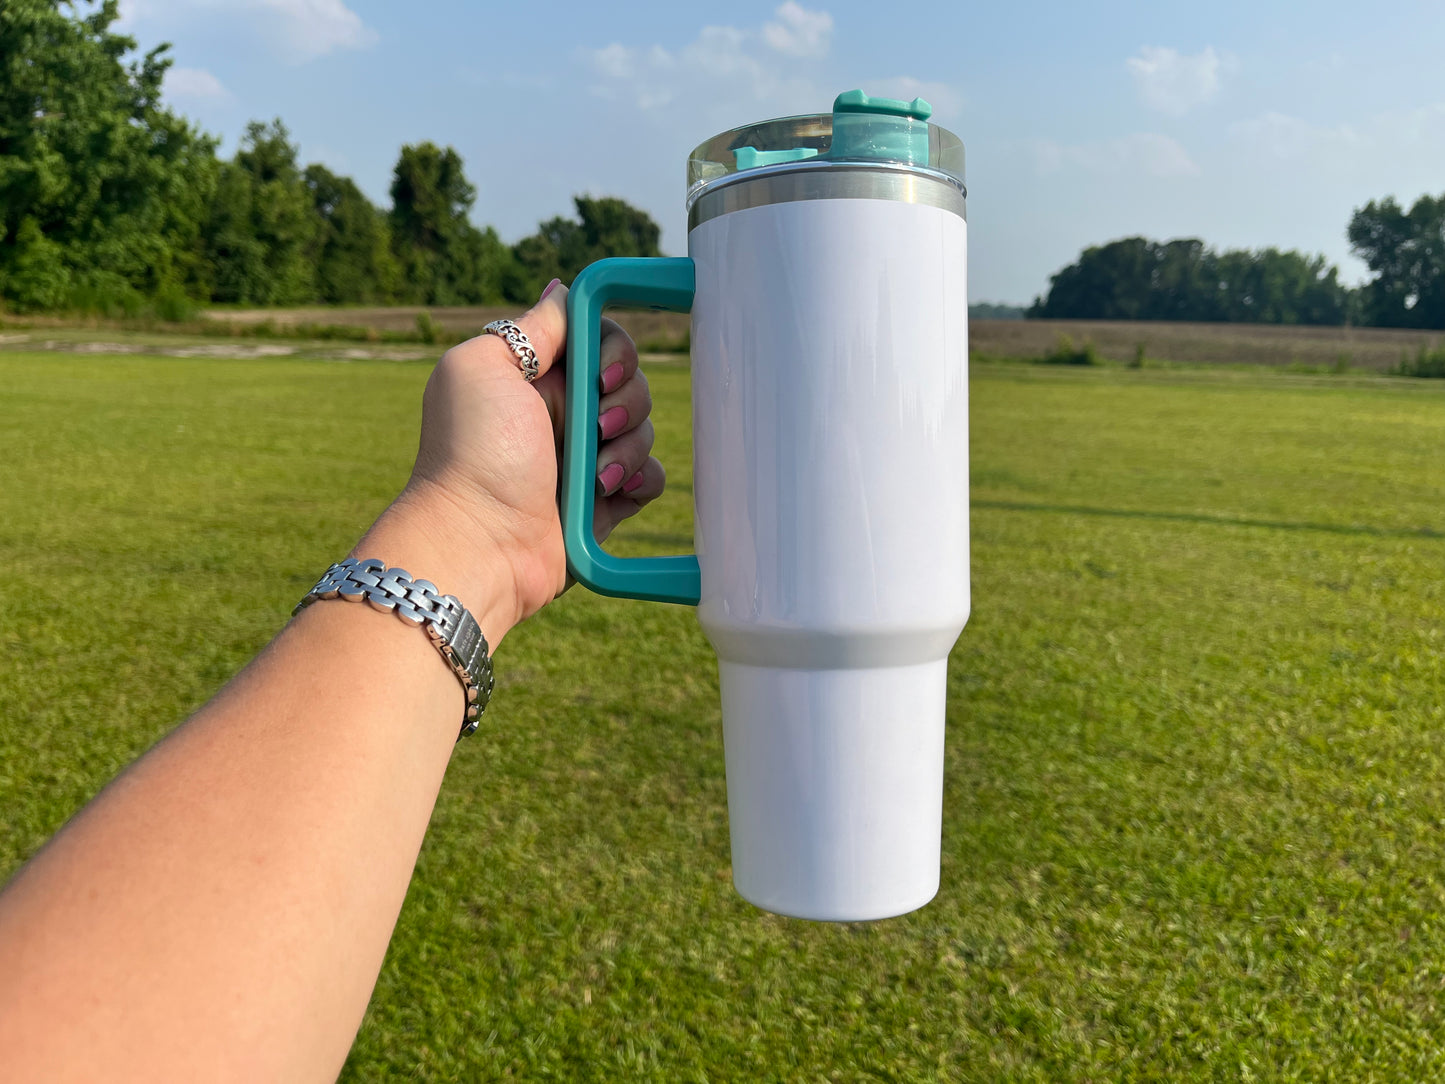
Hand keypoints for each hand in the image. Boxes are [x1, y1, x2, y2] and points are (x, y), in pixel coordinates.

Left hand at [395, 281, 664, 637]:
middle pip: (630, 381)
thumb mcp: (485, 367)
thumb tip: (563, 290)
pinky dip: (640, 481)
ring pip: (643, 430)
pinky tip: (611, 492)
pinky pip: (649, 478)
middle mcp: (563, 412)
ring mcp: (586, 458)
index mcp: (536, 375)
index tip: (599, 373)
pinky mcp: (604, 501)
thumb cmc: (474, 453)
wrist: (481, 542)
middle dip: (627, 398)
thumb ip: (530, 328)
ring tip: (594, 476)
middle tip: (598, 422)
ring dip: (627, 448)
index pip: (600, 338)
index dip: (614, 349)